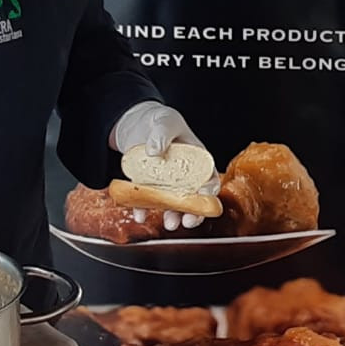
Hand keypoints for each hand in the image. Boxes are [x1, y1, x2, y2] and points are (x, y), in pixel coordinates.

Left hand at [109, 101, 218, 228]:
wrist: (135, 125)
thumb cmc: (159, 122)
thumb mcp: (164, 121)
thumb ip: (162, 133)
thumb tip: (155, 151)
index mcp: (197, 161)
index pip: (209, 179)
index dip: (209, 192)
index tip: (204, 200)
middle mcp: (184, 177)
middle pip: (193, 198)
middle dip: (193, 213)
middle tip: (187, 222)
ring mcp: (166, 185)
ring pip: (172, 205)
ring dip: (172, 216)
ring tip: (168, 224)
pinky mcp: (147, 188)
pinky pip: (146, 203)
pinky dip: (143, 210)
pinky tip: (140, 215)